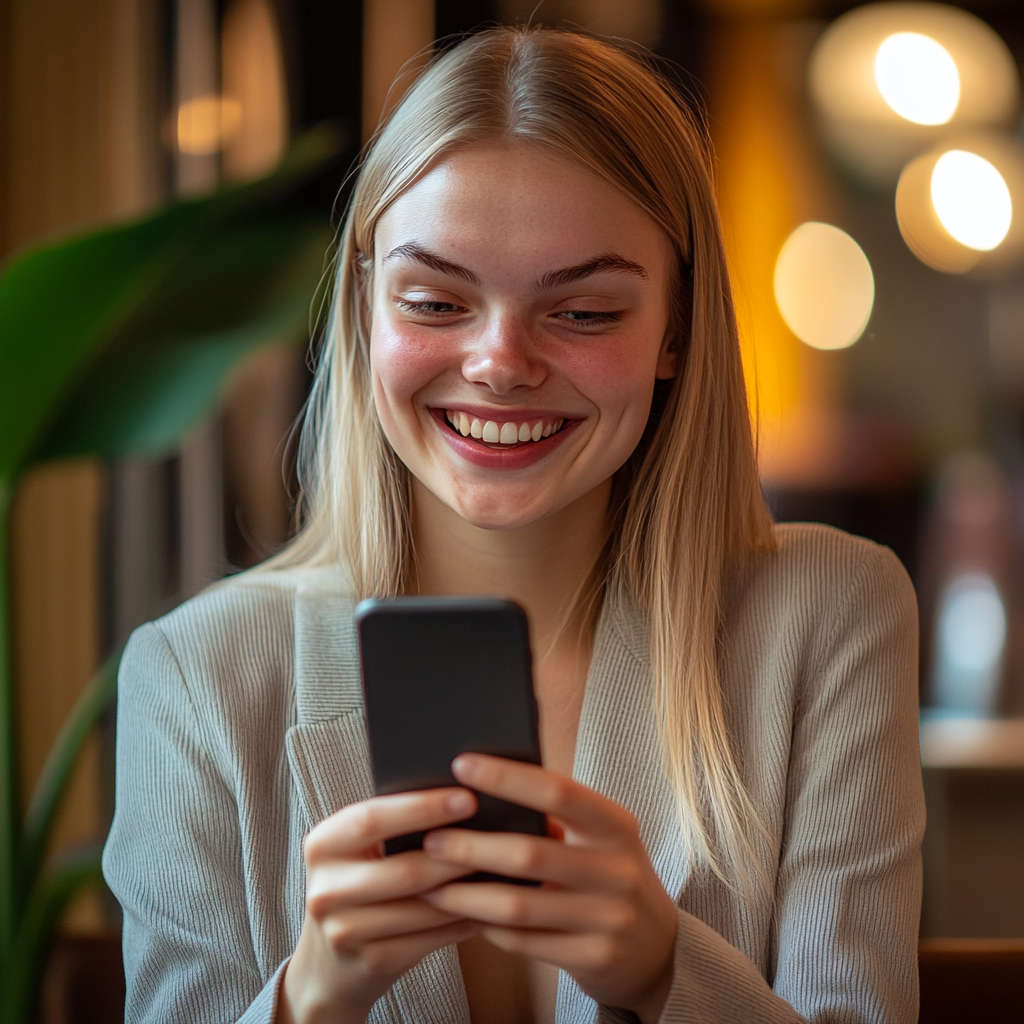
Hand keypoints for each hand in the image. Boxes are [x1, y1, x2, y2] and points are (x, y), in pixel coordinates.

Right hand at [279, 788, 479, 1023]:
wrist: (332, 963)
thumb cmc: (364, 883)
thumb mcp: (362, 850)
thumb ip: (396, 825)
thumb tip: (463, 795)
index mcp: (323, 845)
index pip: (372, 819)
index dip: (422, 808)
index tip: (468, 797)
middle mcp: (325, 889)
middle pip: (404, 870)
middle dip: (457, 855)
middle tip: (500, 839)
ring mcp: (343, 932)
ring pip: (422, 907)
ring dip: (467, 892)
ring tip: (503, 872)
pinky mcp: (370, 963)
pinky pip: (428, 939)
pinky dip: (460, 922)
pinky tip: (486, 908)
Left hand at [420, 754, 677, 1023]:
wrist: (658, 948)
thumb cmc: (609, 875)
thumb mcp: (599, 838)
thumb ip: (556, 817)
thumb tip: (481, 789)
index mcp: (616, 826)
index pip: (558, 790)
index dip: (507, 777)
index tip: (461, 764)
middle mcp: (618, 870)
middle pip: (530, 853)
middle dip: (472, 845)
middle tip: (430, 839)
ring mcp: (609, 918)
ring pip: (520, 905)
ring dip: (467, 894)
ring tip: (431, 885)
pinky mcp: (594, 958)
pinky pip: (525, 942)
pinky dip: (488, 927)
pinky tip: (464, 915)